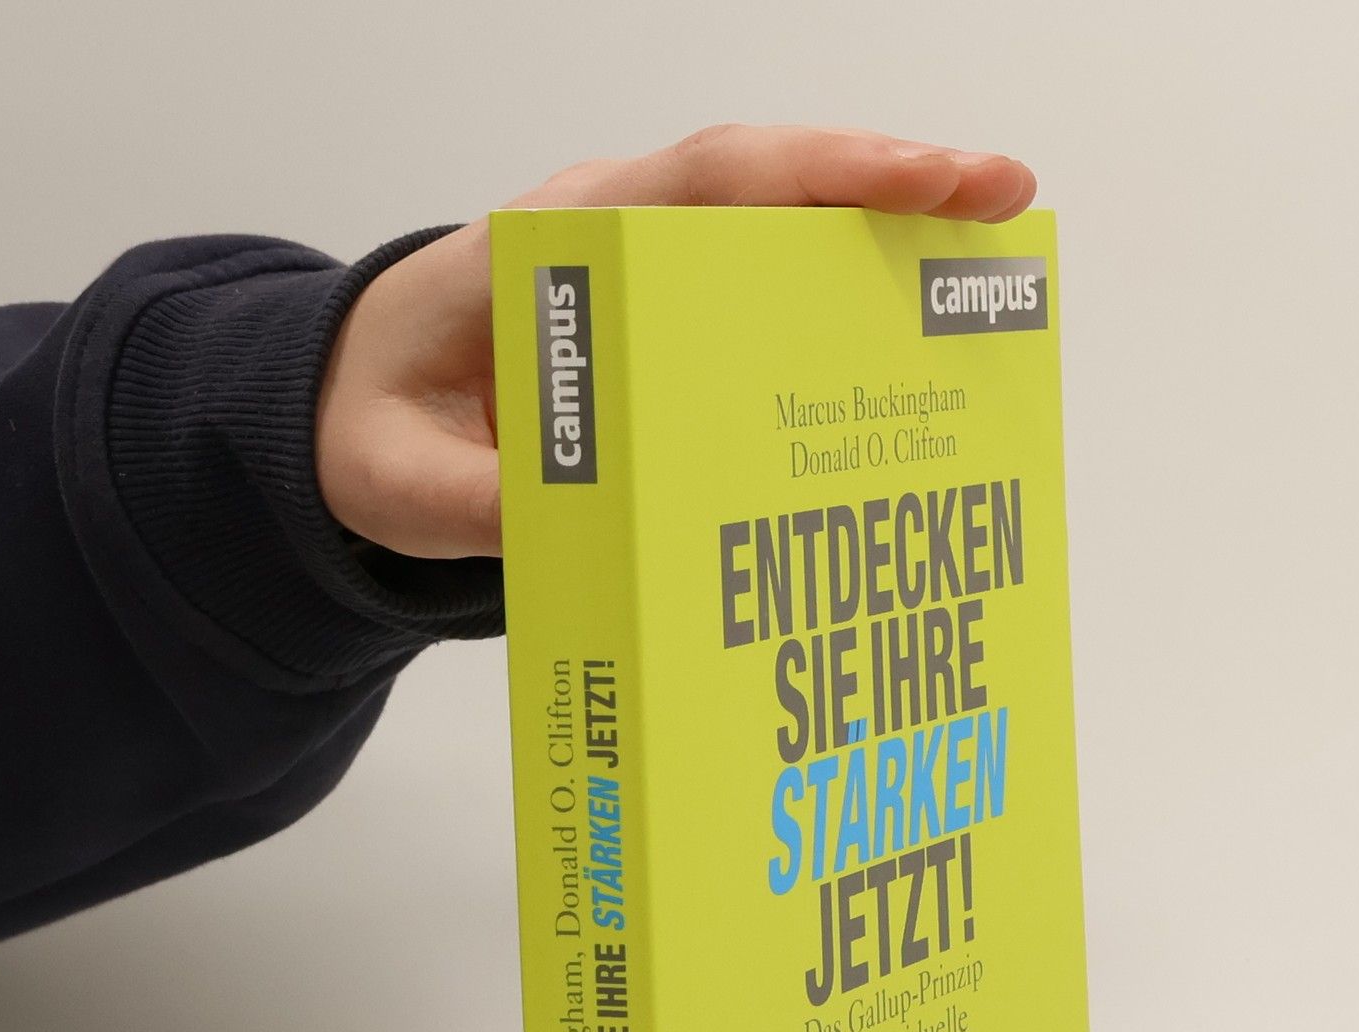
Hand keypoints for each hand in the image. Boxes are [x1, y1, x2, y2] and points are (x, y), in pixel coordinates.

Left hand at [314, 123, 1038, 561]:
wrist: (351, 405)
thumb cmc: (373, 424)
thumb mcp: (396, 478)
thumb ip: (472, 504)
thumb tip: (575, 529)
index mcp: (552, 244)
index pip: (704, 183)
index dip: (822, 176)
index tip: (925, 179)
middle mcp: (612, 231)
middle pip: (769, 185)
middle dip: (892, 188)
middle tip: (1007, 208)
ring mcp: (645, 266)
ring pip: (780, 227)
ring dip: (885, 240)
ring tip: (992, 269)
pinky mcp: (663, 312)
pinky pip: (764, 281)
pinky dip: (841, 291)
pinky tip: (911, 329)